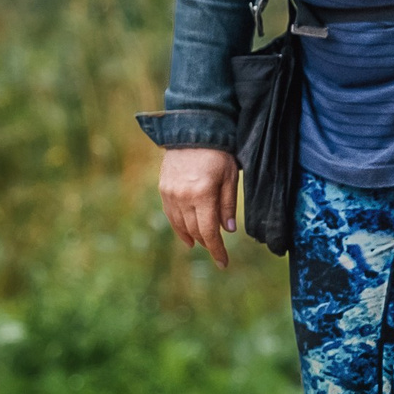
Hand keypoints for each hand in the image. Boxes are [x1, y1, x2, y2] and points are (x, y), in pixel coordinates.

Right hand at [159, 146, 240, 268]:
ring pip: (181, 225)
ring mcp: (170, 193)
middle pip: (195, 231)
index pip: (209, 232)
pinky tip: (187, 236)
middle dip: (207, 243)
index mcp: (203, 194)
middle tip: (218, 251)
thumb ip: (228, 204)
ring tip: (203, 244)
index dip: (216, 250)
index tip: (223, 264)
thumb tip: (227, 230)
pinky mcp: (163, 189)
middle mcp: (183, 197)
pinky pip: (171, 215)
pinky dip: (179, 227)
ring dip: (193, 237)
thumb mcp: (230, 176)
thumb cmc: (217, 152)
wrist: (192, 129)